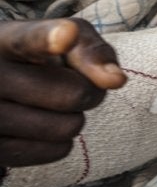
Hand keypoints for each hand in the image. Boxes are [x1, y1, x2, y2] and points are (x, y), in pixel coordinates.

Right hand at [0, 18, 124, 167]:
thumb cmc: (41, 56)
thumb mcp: (66, 38)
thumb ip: (93, 50)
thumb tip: (115, 79)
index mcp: (5, 40)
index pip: (28, 39)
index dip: (50, 38)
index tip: (67, 36)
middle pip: (73, 94)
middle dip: (88, 92)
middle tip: (72, 85)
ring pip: (66, 127)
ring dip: (74, 117)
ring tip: (50, 104)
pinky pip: (57, 151)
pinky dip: (60, 141)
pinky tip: (40, 125)